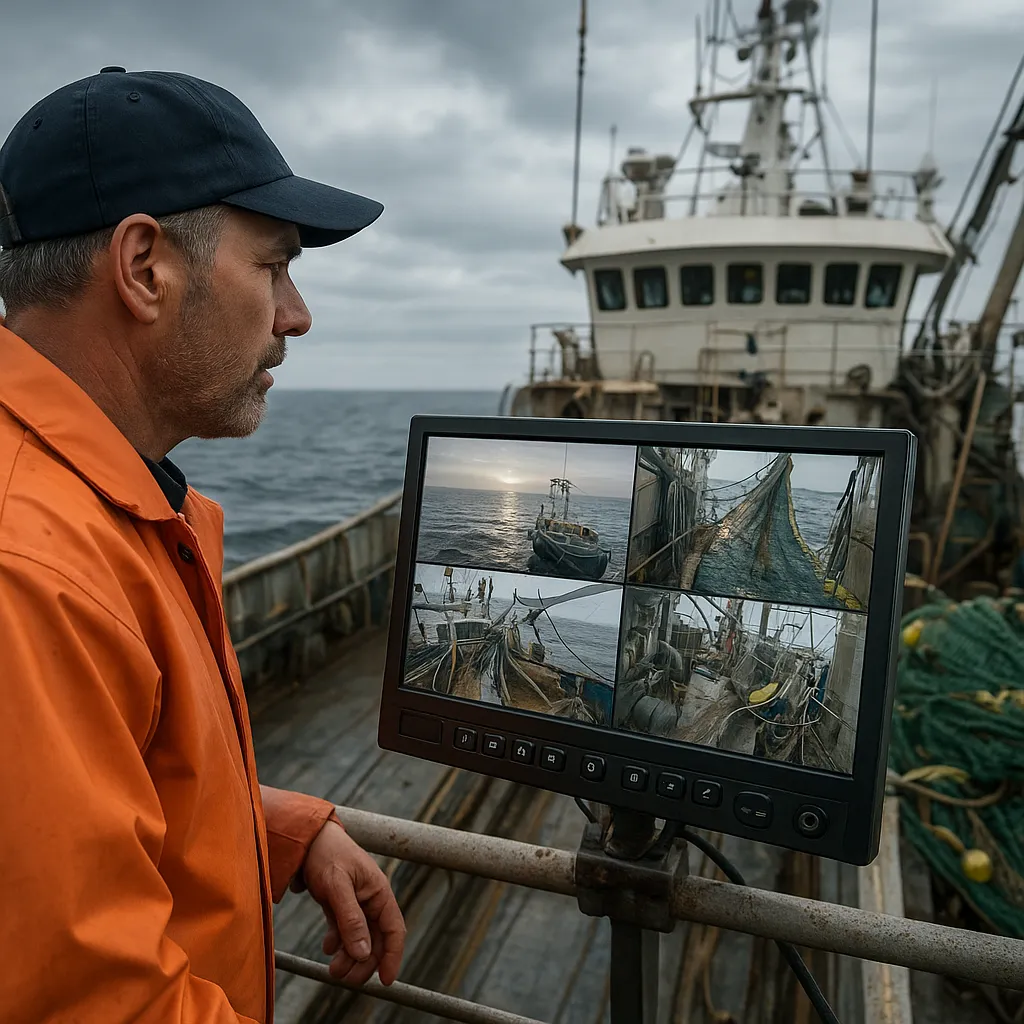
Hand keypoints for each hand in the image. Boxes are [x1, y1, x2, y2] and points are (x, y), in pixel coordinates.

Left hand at [296, 818, 404, 985]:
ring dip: (349, 956)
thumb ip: (351, 919)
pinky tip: (328, 947)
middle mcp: (370, 898)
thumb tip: (364, 952)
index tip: (386, 981)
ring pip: (359, 937)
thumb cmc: (326, 854)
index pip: (394, 929)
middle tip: (345, 978)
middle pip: (375, 939)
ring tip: (333, 969)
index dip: (393, 956)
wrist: (305, 837)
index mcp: (378, 891)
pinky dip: (338, 942)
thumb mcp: (337, 886)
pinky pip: (345, 929)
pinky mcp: (340, 902)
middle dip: (363, 961)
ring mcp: (355, 901)